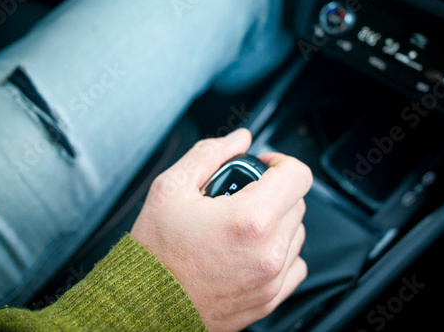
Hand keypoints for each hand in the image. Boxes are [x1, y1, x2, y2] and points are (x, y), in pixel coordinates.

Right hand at [131, 128, 312, 330]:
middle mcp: (269, 252)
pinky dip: (279, 251)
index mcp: (250, 219)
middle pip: (296, 202)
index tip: (263, 166)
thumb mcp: (171, 188)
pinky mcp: (269, 299)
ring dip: (276, 221)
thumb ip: (210, 154)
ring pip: (296, 233)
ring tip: (239, 227)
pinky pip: (295, 264)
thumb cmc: (155, 252)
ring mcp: (272, 279)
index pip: (298, 176)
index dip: (280, 162)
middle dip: (272, 192)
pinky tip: (250, 249)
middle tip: (239, 198)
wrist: (146, 305)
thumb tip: (239, 139)